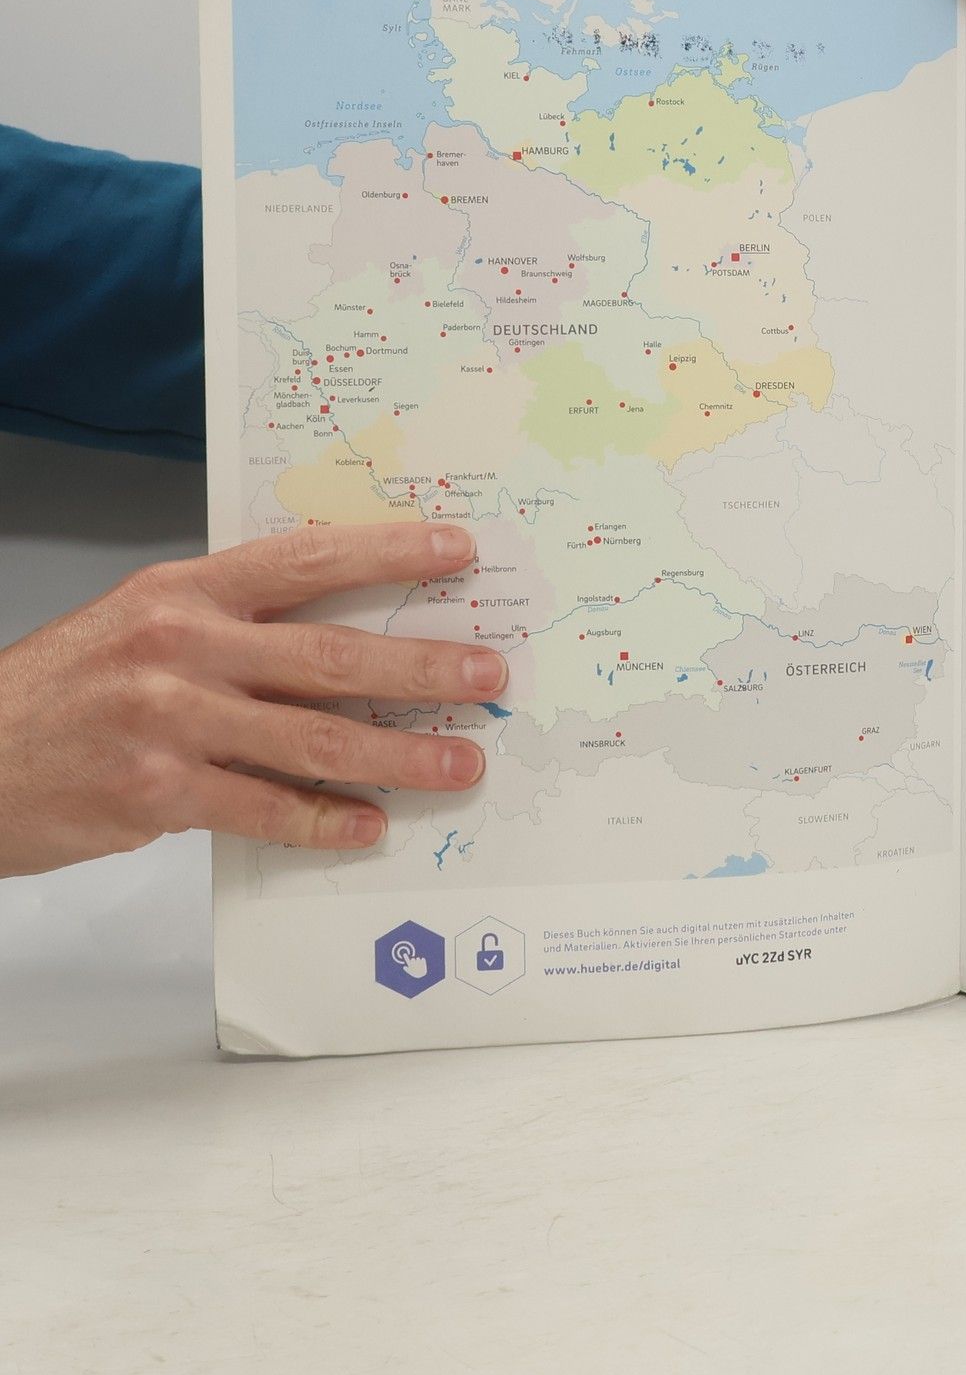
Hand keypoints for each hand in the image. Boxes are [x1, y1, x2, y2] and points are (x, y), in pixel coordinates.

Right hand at [0, 522, 505, 877]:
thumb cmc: (68, 688)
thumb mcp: (144, 620)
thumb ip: (235, 619)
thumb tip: (347, 628)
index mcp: (186, 590)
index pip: (307, 560)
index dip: (390, 552)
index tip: (459, 549)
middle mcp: (181, 646)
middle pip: (330, 656)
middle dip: (422, 667)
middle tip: (487, 675)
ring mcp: (168, 721)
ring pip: (313, 740)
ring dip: (399, 755)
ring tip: (460, 763)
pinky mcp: (156, 793)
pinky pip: (265, 809)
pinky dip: (325, 821)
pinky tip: (370, 824)